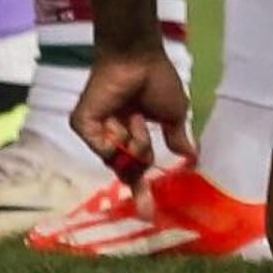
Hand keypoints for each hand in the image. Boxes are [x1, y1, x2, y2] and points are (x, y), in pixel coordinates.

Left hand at [70, 42, 196, 181]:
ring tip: (137, 118)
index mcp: (132, 131)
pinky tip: (126, 120)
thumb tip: (189, 155)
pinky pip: (101, 148)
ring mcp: (97, 129)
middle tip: (146, 155)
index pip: (135, 168)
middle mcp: (113, 133)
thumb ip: (176, 137)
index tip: (148, 213)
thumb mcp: (173, 114)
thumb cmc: (156, 81)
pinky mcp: (83, 123)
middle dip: (138, 173)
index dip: (142, 190)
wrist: (137, 59)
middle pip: (125, 169)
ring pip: (118, 159)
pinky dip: (119, 138)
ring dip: (135, 143)